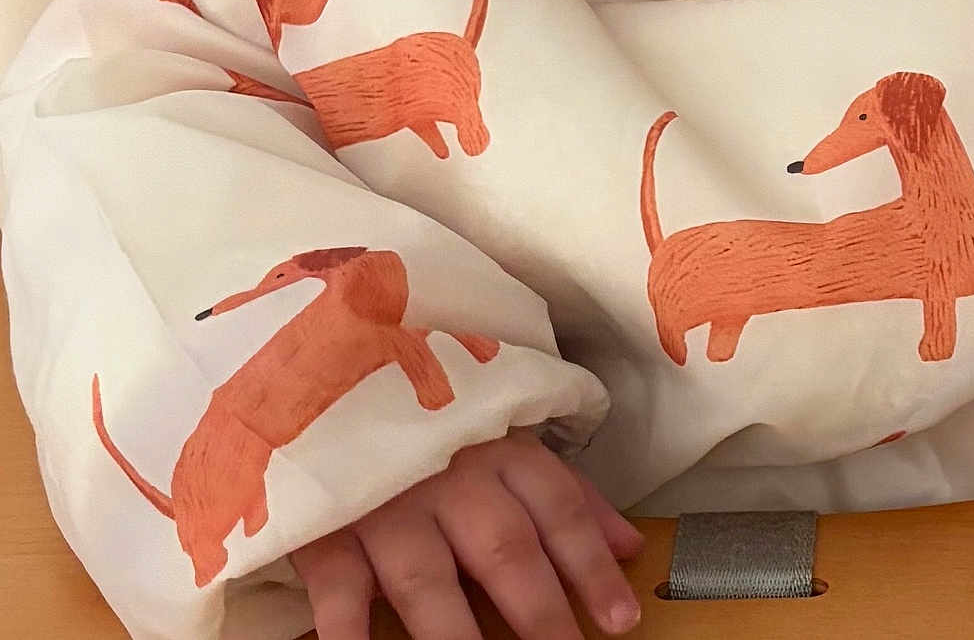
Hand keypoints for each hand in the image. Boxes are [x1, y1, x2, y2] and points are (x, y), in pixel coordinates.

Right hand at [292, 430, 643, 638]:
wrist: (334, 373)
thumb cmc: (437, 424)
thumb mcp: (507, 442)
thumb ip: (568, 494)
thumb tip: (631, 547)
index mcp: (501, 451)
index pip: (558, 509)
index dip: (591, 566)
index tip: (621, 620)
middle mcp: (452, 476)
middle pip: (502, 548)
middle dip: (538, 611)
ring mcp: (388, 502)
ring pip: (428, 578)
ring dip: (456, 638)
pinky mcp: (330, 524)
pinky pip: (339, 587)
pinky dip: (349, 631)